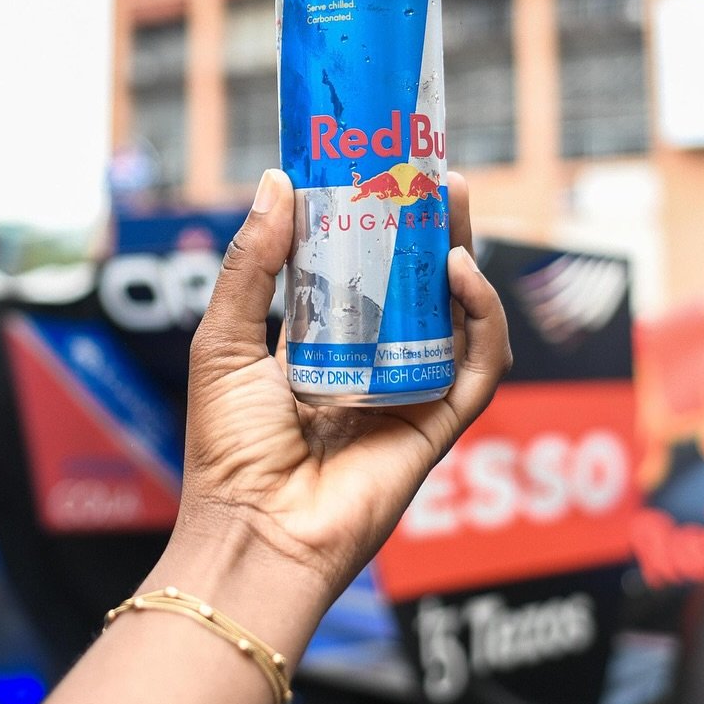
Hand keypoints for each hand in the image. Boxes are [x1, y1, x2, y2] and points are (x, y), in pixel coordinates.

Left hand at [161, 168, 510, 643]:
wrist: (253, 531)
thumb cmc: (226, 449)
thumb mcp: (222, 341)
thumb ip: (251, 266)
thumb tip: (276, 182)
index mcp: (321, 346)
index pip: (360, 272)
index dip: (378, 224)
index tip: (384, 172)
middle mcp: (372, 365)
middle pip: (418, 285)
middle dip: (434, 230)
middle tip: (440, 177)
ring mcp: (410, 393)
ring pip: (457, 317)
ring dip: (466, 259)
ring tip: (456, 207)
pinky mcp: (439, 423)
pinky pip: (480, 365)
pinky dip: (481, 317)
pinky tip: (461, 274)